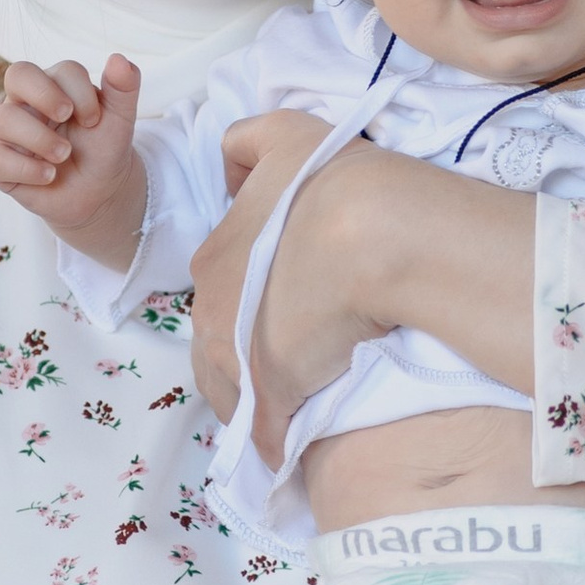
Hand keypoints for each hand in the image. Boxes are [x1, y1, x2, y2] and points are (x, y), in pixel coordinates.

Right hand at [0, 55, 144, 265]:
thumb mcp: (120, 118)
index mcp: (54, 85)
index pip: (61, 71)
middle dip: (45, 95)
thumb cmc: (102, 148)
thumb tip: (118, 59)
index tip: (95, 120)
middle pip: (17, 74)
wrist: (98, 191)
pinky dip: (27, 169)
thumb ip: (124, 87)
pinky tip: (49, 176)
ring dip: (40, 139)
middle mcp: (25, 102)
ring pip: (4, 118)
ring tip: (63, 155)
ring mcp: (6, 131)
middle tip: (67, 117)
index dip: (81, 92)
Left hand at [188, 112, 362, 430]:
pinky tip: (286, 450)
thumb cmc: (332, 180)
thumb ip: (245, 144)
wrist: (372, 230)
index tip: (282, 314)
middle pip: (217, 347)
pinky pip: (262, 431)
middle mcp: (212, 309)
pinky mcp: (271, 392)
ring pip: (232, 390)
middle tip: (286, 364)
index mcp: (214, 257)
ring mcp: (237, 355)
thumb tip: (230, 176)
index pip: (218, 295)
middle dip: (242, 358)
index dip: (248, 307)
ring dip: (252, 403)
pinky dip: (272, 442)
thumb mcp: (282, 134)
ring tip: (285, 411)